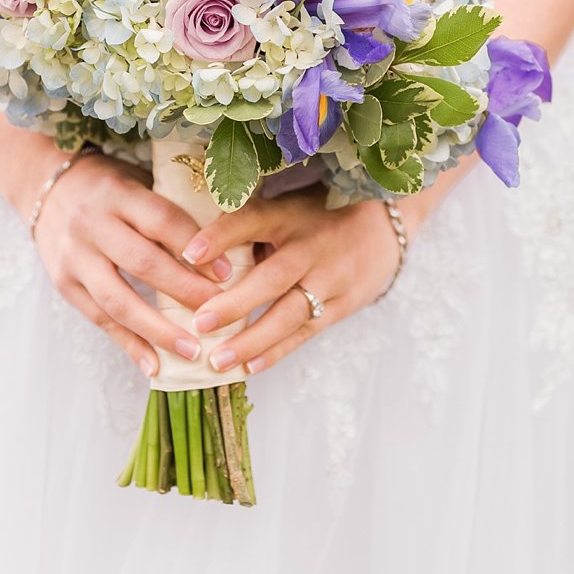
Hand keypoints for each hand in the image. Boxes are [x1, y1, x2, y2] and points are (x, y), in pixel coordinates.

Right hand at [30, 153, 234, 376]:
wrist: (46, 187)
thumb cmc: (108, 188)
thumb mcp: (137, 183)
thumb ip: (170, 211)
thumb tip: (227, 249)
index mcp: (118, 195)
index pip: (162, 221)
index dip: (195, 248)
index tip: (227, 274)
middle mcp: (92, 225)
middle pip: (142, 263)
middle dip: (184, 291)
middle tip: (217, 314)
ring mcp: (74, 257)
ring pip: (118, 300)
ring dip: (157, 330)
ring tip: (191, 351)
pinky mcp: (64, 284)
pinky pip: (100, 319)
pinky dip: (128, 344)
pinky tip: (154, 366)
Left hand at [180, 189, 403, 375]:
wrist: (384, 226)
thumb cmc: (312, 216)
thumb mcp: (282, 206)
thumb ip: (243, 224)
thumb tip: (188, 244)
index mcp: (288, 216)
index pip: (252, 221)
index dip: (221, 235)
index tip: (188, 252)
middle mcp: (310, 249)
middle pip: (274, 278)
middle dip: (237, 303)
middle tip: (200, 322)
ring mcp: (330, 280)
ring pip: (290, 314)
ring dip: (253, 340)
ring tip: (217, 359)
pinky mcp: (341, 307)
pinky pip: (305, 333)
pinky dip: (277, 352)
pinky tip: (249, 367)